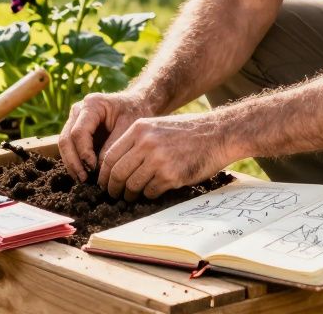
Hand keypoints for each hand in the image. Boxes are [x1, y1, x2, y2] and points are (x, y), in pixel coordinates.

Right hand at [58, 91, 154, 182]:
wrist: (136, 104)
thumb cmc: (135, 113)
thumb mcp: (129, 127)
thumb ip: (113, 146)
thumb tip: (99, 168)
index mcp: (92, 105)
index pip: (79, 132)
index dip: (84, 152)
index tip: (93, 168)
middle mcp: (79, 110)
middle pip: (66, 139)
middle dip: (73, 161)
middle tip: (84, 179)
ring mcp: (75, 120)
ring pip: (64, 144)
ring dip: (71, 164)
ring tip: (82, 180)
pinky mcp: (76, 130)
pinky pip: (69, 147)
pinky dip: (74, 162)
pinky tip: (82, 175)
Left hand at [97, 114, 235, 200]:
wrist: (219, 133)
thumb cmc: (188, 132)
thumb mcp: (158, 126)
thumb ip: (138, 141)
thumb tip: (118, 165)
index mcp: (139, 129)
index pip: (110, 156)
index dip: (104, 173)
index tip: (104, 183)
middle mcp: (146, 143)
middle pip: (118, 172)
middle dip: (113, 188)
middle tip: (114, 195)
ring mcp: (158, 159)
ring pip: (132, 184)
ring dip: (130, 194)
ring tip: (132, 196)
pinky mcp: (171, 175)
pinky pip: (150, 191)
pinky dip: (149, 194)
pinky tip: (153, 191)